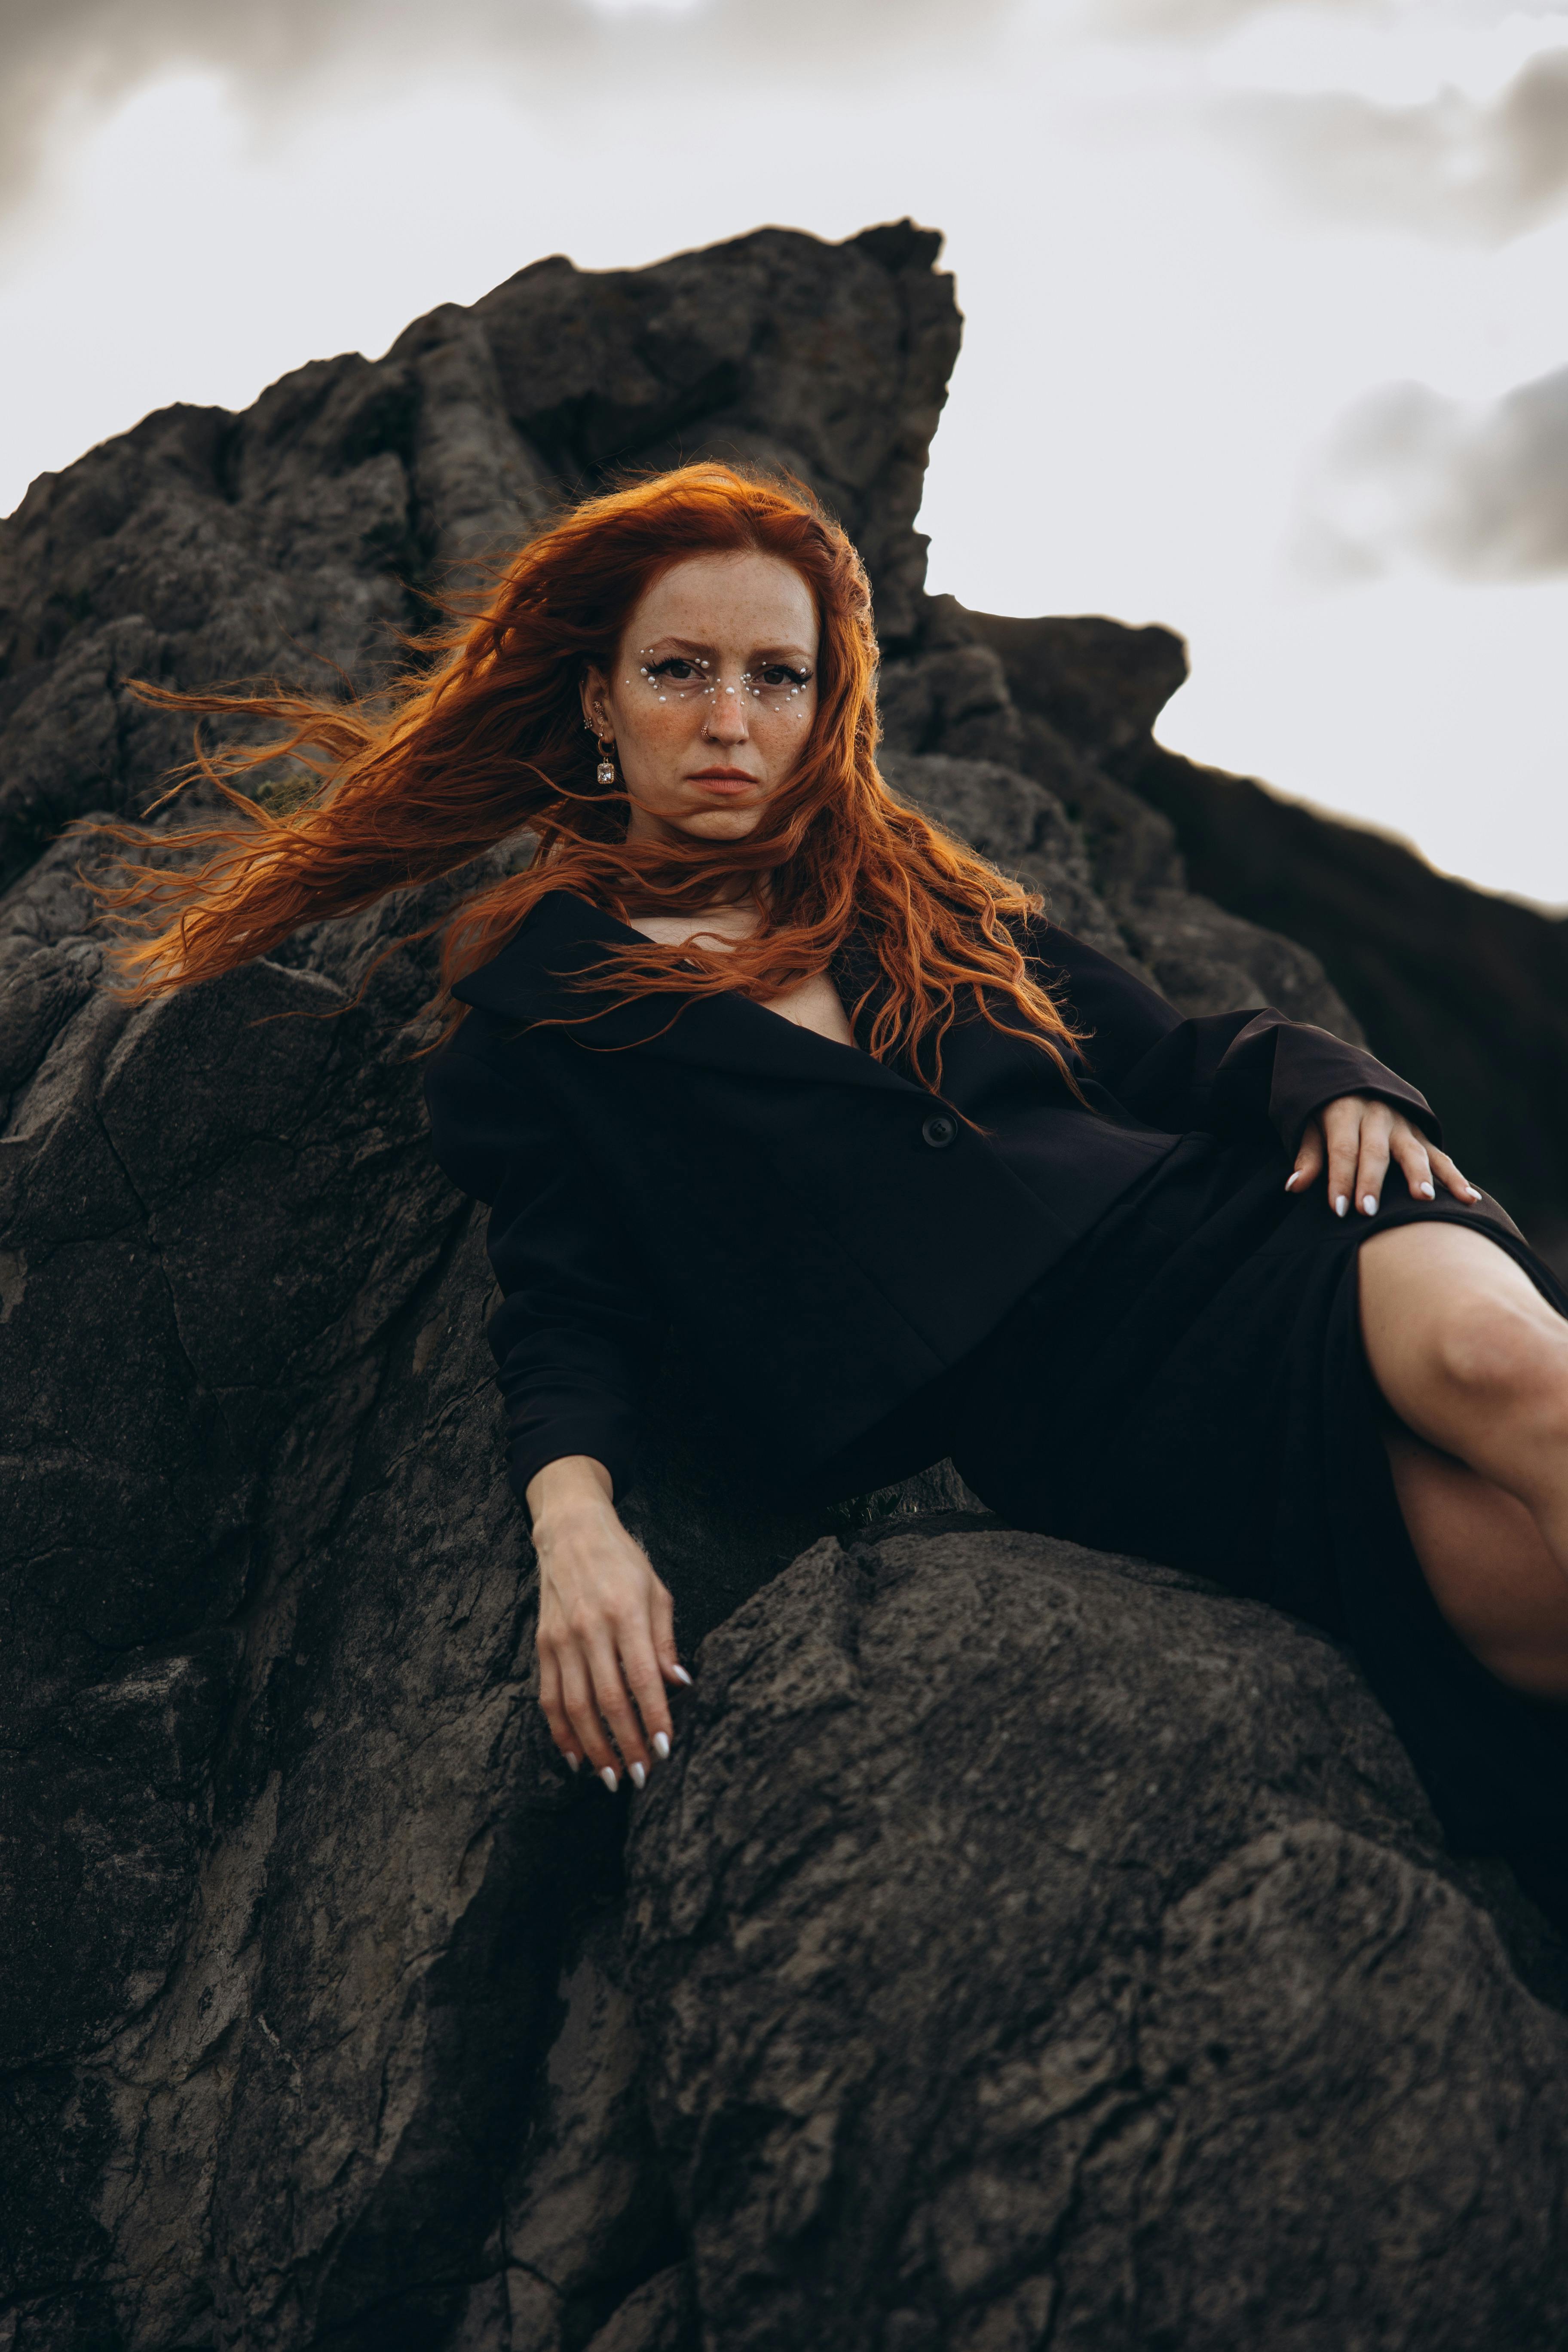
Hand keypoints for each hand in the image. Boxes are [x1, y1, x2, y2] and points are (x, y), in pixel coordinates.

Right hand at [526, 1455, 688, 1790]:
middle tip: (642, 1777)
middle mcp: (590, 1628)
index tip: (665, 1748)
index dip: (653, 1717)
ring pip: (575, 1707)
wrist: (571, 1531)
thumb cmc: (622, 1561)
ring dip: (594, 1748)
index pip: (642, 1677)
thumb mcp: (656, 1591)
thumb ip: (665, 1640)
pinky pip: (549, 1698)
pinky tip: (576, 1756)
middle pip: (607, 1699)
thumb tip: (680, 1683)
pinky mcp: (543, 1646)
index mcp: (625, 1613)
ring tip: (611, 1777)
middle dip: (626, 1744)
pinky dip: (561, 1731)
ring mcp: (561, 1639)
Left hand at [1285, 1094, 1481, 1218]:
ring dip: (1419, 1176)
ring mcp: (1404, 1124)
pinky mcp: (1422, 1134)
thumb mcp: (1308, 1122)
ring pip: (1414, 1152)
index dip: (1340, 1179)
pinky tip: (1469, 1198)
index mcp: (1346, 1110)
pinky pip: (1441, 1157)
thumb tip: (1293, 1186)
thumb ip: (1307, 1154)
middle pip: (1376, 1152)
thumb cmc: (1325, 1109)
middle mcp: (1378, 1115)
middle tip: (1367, 1211)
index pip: (1343, 1149)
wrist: (1355, 1074)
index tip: (1337, 1209)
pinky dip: (1456, 1178)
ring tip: (1423, 1199)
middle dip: (1371, 1182)